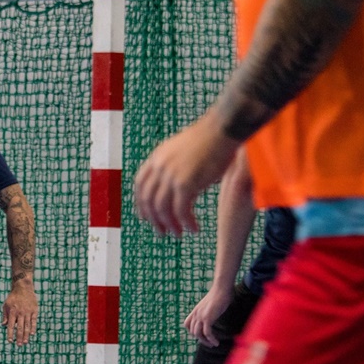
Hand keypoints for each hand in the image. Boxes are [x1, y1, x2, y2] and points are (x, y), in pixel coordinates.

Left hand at [2, 281, 38, 344]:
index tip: (10, 341)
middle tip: (19, 345)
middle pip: (20, 328)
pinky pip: (34, 321)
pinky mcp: (34, 311)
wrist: (23, 287)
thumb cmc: (13, 297)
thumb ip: (5, 316)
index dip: (10, 334)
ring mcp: (28, 312)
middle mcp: (20, 313)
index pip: (11, 326)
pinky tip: (32, 334)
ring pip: (27, 326)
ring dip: (26, 335)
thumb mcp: (6, 305)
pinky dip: (33, 328)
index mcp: (12, 312)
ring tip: (25, 342)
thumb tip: (3, 325)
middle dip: (19, 337)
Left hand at [134, 112, 239, 236]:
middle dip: (154, 219)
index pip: (140, 185)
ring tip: (178, 234)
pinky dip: (185, 222)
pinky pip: (181, 210)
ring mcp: (171, 175)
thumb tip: (174, 187)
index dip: (141, 204)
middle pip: (148, 200)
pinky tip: (193, 228)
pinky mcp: (185, 183)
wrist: (223, 129)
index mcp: (156, 158)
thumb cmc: (210, 140)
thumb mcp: (182, 151)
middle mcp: (159, 167)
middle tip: (162, 232)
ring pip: (162, 208)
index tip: (146, 217)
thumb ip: (173, 167)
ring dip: (169, 224)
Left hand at [184, 285, 232, 346]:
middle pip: (193, 331)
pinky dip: (211, 339)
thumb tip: (214, 312)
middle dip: (201, 339)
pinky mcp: (208, 318)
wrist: (222, 288)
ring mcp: (201, 316)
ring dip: (206, 342)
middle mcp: (196, 314)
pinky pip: (207, 333)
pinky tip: (216, 342)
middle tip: (210, 344)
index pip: (187, 324)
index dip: (192, 331)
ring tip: (214, 344)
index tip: (201, 335)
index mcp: (196, 310)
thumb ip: (209, 310)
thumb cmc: (220, 294)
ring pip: (198, 334)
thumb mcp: (211, 304)